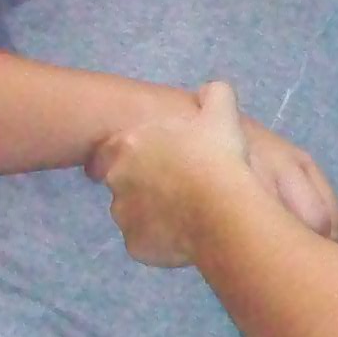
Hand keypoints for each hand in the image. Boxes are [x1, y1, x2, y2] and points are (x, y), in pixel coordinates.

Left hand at [91, 80, 330, 266]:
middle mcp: (117, 179)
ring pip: (132, 214)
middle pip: (123, 182)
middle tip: (178, 189)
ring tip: (185, 215)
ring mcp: (123, 215)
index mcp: (128, 144)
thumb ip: (214, 95)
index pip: (113, 148)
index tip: (162, 161)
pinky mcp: (136, 245)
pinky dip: (160, 242)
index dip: (138, 154)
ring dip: (151, 214)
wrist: (223, 208)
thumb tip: (211, 91)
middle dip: (144, 185)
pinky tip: (185, 237)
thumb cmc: (218, 157)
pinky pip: (144, 243)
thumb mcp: (222, 113)